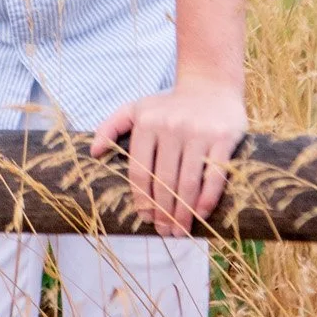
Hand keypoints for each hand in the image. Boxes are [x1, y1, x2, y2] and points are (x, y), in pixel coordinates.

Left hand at [90, 76, 247, 236]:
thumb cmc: (170, 104)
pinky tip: (200, 215)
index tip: (146, 218)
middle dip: (163, 212)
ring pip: (187, 183)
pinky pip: (214, 175)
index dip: (142, 200)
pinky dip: (207, 200)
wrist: (211, 84)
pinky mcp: (223, 137)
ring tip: (180, 230)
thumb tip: (93, 152)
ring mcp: (199, 132)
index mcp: (148, 123)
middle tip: (164, 231)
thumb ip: (111, 126)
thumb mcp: (137, 108)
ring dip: (182, 213)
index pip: (140, 171)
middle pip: (164, 182)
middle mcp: (172, 126)